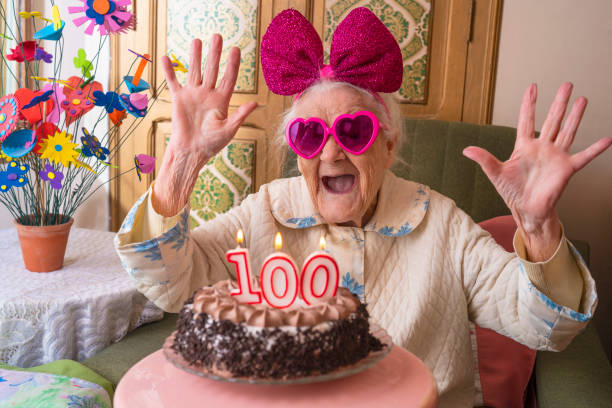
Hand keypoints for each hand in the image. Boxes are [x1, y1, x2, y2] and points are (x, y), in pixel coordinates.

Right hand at [161, 35, 257, 161]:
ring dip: (195, 56)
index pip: (229, 78)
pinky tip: (166, 58)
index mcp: (222, 100)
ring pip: (194, 71)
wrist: (191, 151)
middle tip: (218, 36)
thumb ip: (240, 115)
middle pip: (212, 70)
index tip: (236, 49)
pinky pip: (173, 82)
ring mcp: (193, 95)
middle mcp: (208, 94)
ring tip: (197, 40)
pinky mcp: (179, 99)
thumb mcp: (229, 130)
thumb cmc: (212, 144)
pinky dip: (169, 71)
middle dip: (215, 54)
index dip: (233, 64)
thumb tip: (255, 103)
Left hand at [463, 82, 611, 259]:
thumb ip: (484, 159)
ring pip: (568, 131)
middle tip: (567, 84)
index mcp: (524, 147)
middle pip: (552, 120)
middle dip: (559, 103)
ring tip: (582, 99)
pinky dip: (595, 149)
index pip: (527, 120)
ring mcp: (556, 157)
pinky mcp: (566, 169)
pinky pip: (584, 157)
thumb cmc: (512, 191)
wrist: (527, 210)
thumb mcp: (496, 173)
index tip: (533, 86)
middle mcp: (542, 148)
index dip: (529, 104)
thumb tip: (466, 150)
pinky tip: (607, 139)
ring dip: (575, 116)